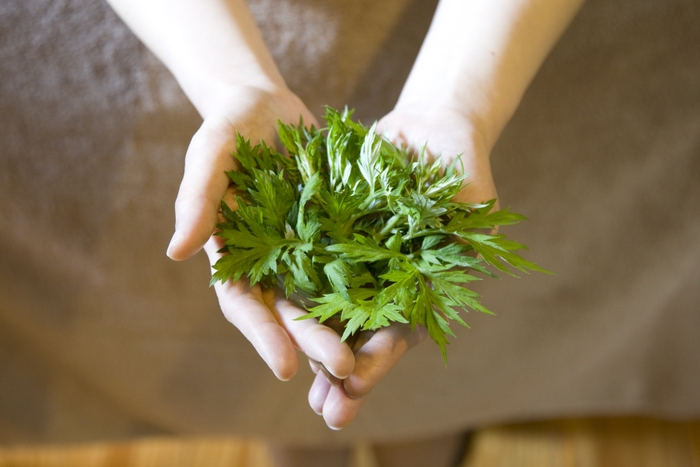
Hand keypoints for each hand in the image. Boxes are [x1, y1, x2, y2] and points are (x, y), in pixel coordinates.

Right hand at [169, 86, 354, 381]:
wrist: (268, 105)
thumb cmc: (230, 127)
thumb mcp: (211, 153)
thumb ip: (196, 199)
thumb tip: (176, 252)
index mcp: (233, 255)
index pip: (243, 304)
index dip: (263, 336)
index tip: (284, 368)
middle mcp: (270, 262)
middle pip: (291, 311)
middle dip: (315, 342)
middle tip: (345, 369)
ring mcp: (305, 250)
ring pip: (327, 297)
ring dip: (348, 326)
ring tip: (374, 354)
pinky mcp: (336, 233)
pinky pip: (355, 262)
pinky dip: (373, 285)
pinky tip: (398, 305)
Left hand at [306, 105, 497, 428]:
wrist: (430, 125)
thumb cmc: (463, 160)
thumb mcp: (472, 196)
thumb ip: (469, 229)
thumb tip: (469, 260)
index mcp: (424, 282)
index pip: (402, 329)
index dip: (381, 359)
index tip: (354, 383)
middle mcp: (388, 278)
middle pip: (363, 332)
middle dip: (344, 369)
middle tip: (325, 409)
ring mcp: (359, 259)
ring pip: (333, 308)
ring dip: (315, 344)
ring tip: (291, 378)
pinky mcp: (333, 234)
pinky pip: (310, 264)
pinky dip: (293, 290)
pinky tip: (270, 313)